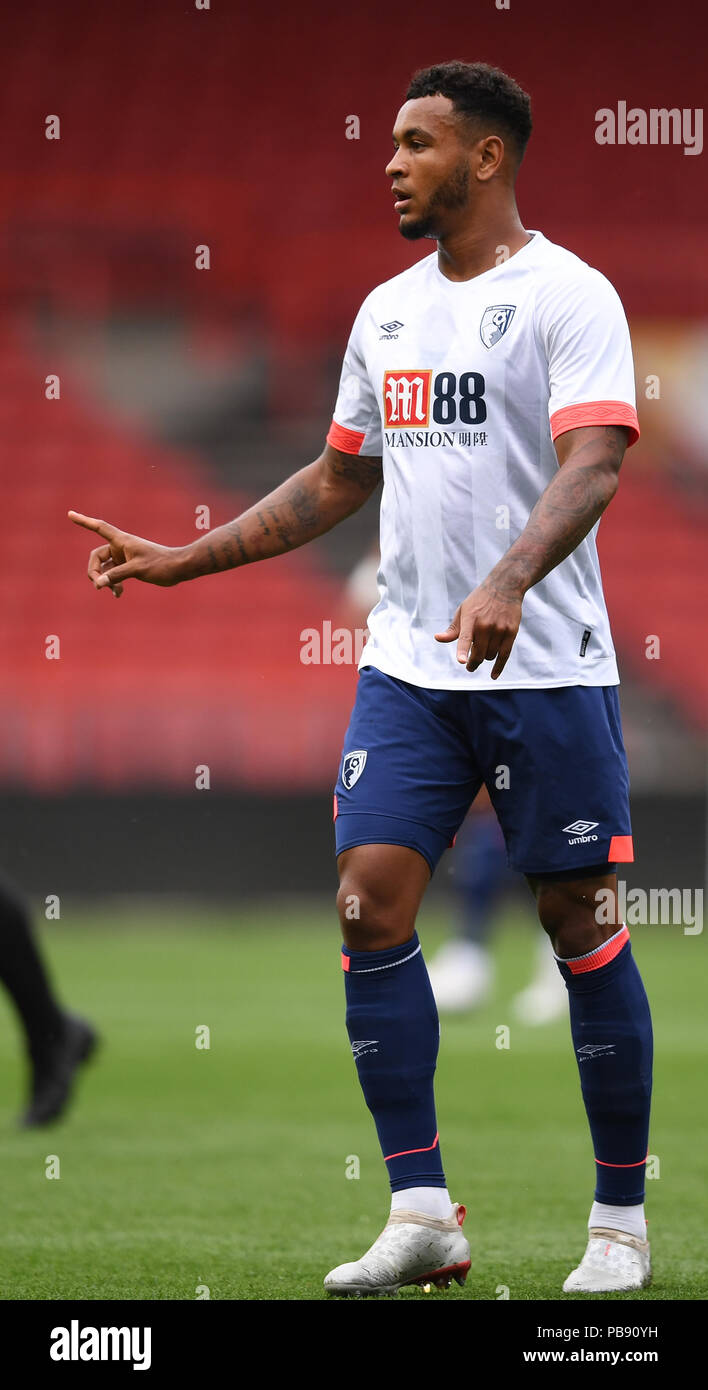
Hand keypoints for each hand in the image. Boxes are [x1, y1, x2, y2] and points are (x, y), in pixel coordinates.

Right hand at [68, 512, 185, 596]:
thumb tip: (98, 584)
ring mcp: (124, 557)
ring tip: (114, 592)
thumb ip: (117, 576)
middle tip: (99, 586)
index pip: (99, 527)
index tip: (70, 514)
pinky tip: (118, 594)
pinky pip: (113, 574)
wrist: (178, 568)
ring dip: (105, 580)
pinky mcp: (129, 566)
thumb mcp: (138, 570)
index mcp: (122, 541)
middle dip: (95, 572)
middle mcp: (121, 547)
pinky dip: (113, 584)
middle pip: (96, 557)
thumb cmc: (161, 565)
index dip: (84, 521)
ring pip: (104, 568)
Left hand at [435, 579, 521, 677]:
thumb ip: (453, 629)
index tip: (462, 661)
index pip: (465, 637)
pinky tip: (493, 675)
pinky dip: (499, 667)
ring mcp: (499, 629)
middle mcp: (485, 624)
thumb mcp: (463, 610)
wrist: (505, 587)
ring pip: (490, 655)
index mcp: (470, 618)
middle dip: (472, 663)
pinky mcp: (511, 632)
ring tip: (482, 651)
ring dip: (485, 658)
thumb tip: (438, 638)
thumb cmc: (479, 601)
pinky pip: (504, 655)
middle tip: (469, 666)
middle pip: (478, 653)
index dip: (463, 650)